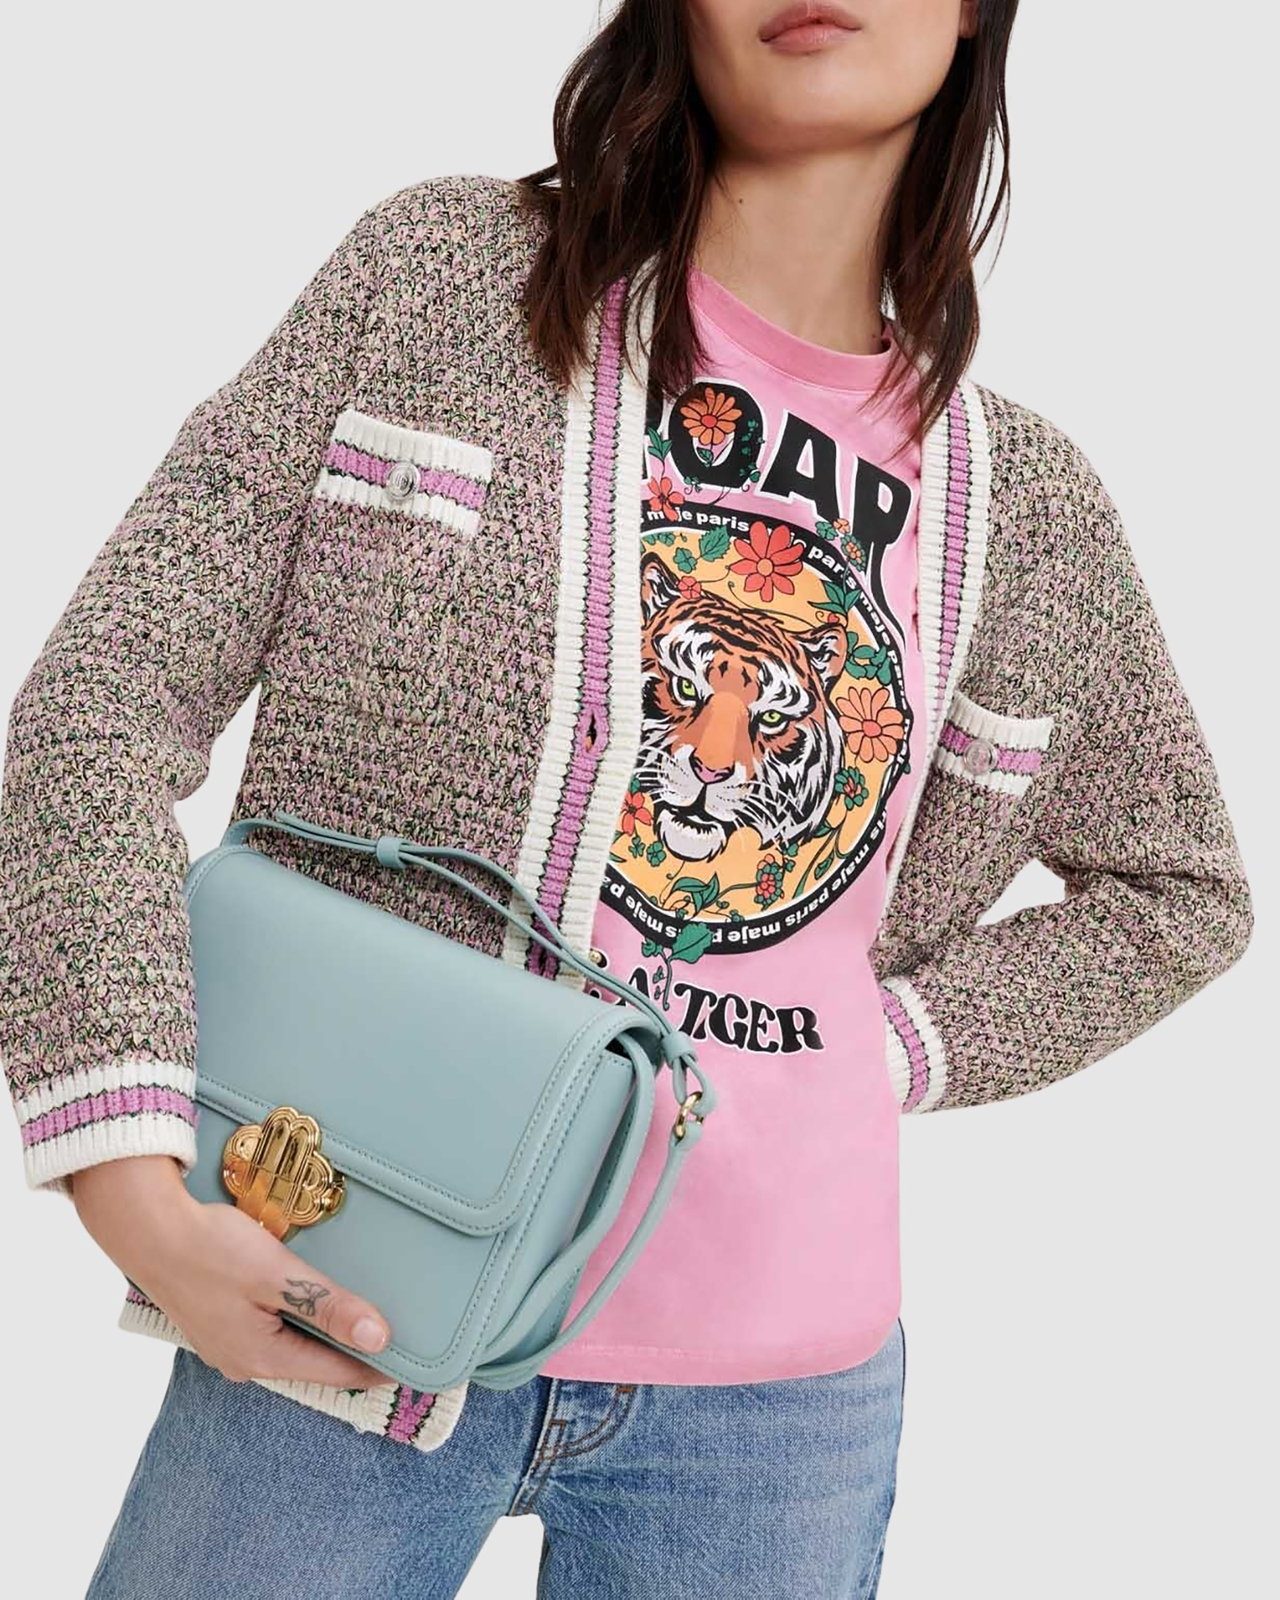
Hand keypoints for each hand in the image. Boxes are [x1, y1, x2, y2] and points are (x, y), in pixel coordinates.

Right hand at [71, 1155, 393, 1388]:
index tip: (416, 1362)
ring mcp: (229, 1345)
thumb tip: (377, 1337)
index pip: (337, 1372)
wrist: (148, 1229)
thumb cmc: (210, 1248)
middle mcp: (244, 1362)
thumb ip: (327, 1306)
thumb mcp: (277, 1275)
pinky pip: (273, 1331)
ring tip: (365, 1318)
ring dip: (328, 1334)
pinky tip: (315, 1302)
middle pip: (316, 1363)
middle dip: (355, 1352)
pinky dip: (301, 1321)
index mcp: (261, 1357)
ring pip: (294, 1347)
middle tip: (399, 1336)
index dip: (379, 1366)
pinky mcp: (221, 1324)